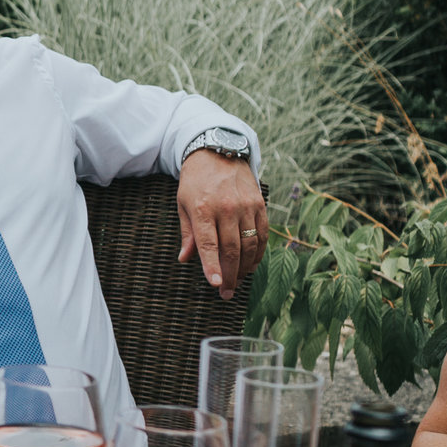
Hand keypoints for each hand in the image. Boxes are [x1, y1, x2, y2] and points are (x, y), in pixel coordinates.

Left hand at [177, 150, 268, 298]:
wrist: (219, 153)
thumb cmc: (195, 182)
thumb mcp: (183, 204)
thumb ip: (187, 233)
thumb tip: (185, 259)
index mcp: (202, 209)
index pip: (208, 244)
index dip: (212, 266)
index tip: (215, 285)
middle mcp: (227, 208)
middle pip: (231, 249)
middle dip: (229, 275)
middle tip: (226, 293)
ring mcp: (246, 206)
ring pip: (250, 245)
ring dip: (245, 267)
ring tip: (237, 281)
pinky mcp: (260, 205)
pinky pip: (263, 234)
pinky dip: (259, 253)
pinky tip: (251, 265)